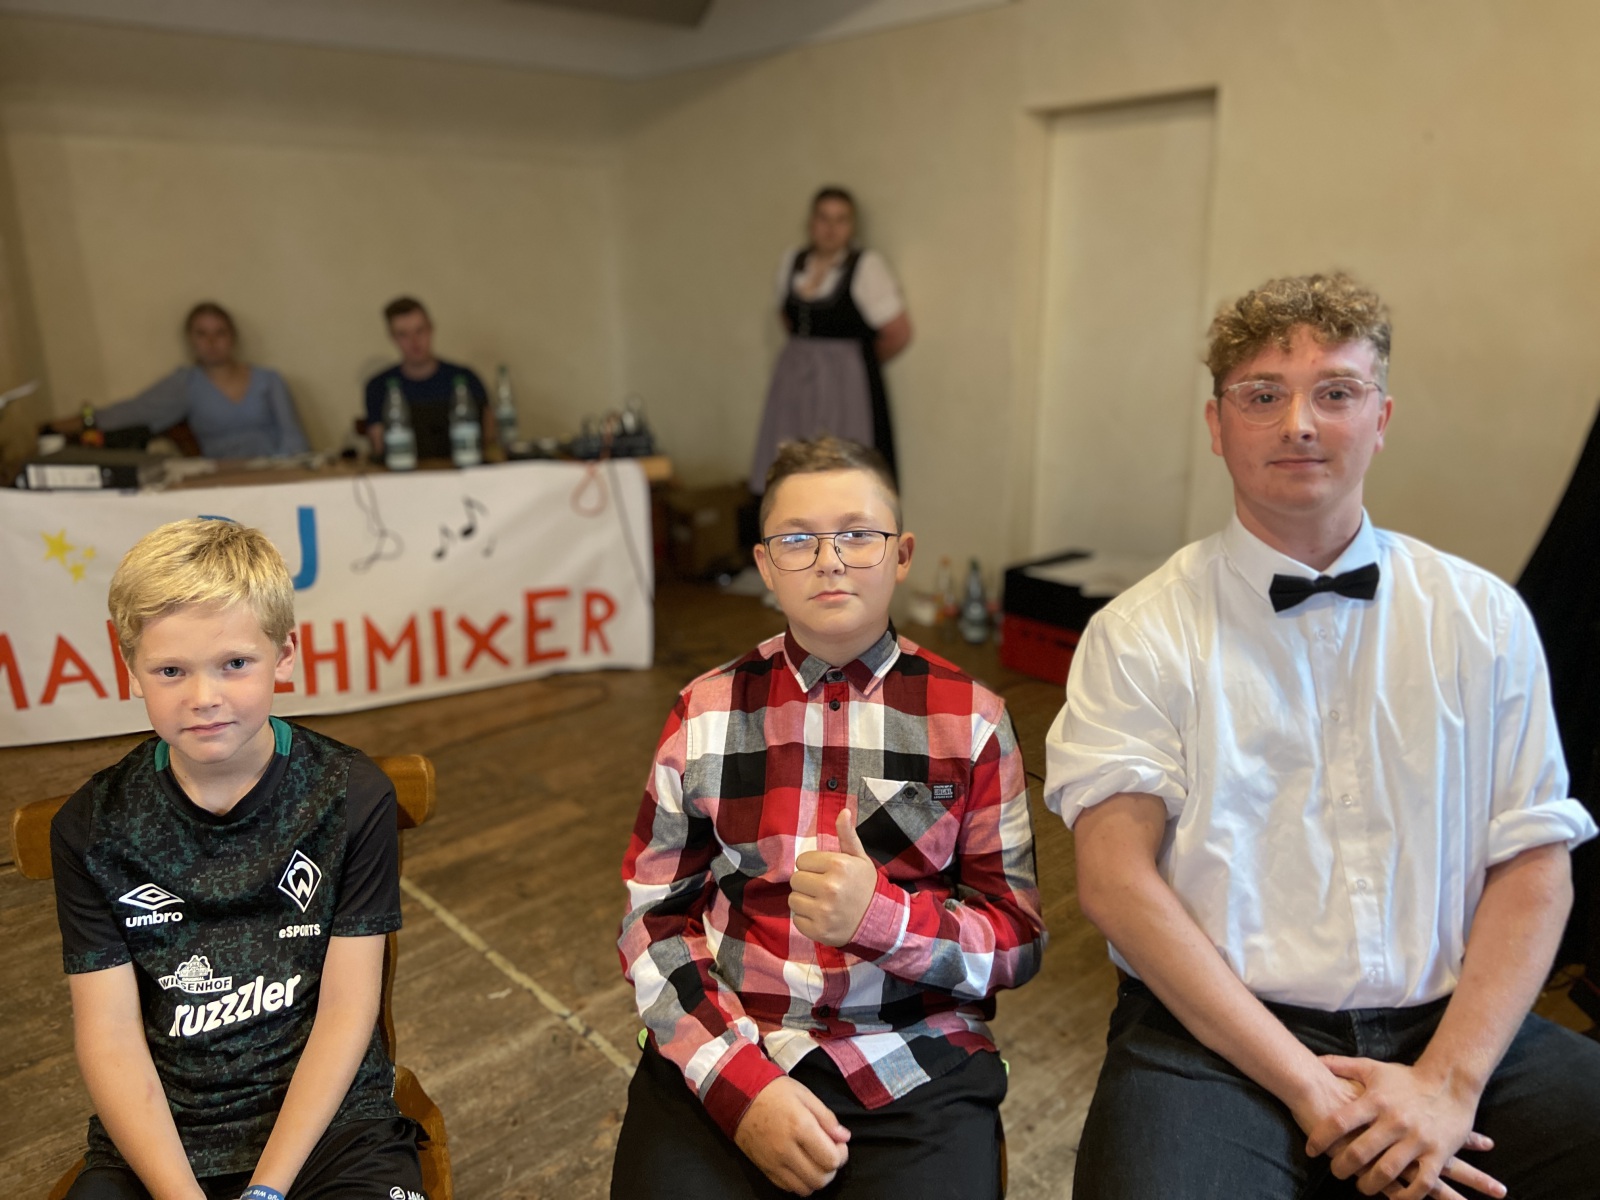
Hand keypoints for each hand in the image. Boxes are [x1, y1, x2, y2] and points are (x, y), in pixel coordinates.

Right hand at [733, 1076, 849, 1194]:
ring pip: (805, 1188)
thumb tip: (844, 1137)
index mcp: (800, 1127)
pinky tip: (800, 1165)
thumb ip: (827, 1117)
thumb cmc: (774, 1091)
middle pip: (821, 1179)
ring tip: (814, 1161)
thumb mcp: (805, 1094)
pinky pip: (788, 1188)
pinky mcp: (764, 1169)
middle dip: (831, 1168)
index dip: (841, 1154)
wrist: (738, 1096)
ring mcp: (774, 1162)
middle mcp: (787, 1150)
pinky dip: (799, 1182)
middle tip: (828, 1152)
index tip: (838, 1143)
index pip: (831, 1159)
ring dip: (816, 1178)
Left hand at [789, 810, 878, 946]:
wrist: (880, 920)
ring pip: (793, 900)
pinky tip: (821, 917)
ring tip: (821, 902)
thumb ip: (847, 835)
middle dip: (807, 883)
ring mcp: (823, 911)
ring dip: (804, 901)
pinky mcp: (818, 930)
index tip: (825, 873)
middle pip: (795, 880)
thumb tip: (843, 810)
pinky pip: (796, 920)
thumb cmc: (866, 886)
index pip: (802, 860)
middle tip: (822, 889)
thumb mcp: (859, 858)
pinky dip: (806, 919)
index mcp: (838, 865)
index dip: (812, 866)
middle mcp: (829, 887)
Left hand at [1306, 1056, 1504, 1199]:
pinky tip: (1395, 1197)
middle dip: (1342, 1167)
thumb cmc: (1407, 1078)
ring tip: (1362, 1186)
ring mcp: (1417, 1139)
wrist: (1451, 1082)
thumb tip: (1316, 1060)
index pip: (1339, 1122)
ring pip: (1387, 1170)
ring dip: (1370, 1184)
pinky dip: (1407, 1195)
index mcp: (1375, 1101)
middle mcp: (1394, 1121)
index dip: (1320, 1138)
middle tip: (1336, 1172)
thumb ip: (1343, 1065)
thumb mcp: (1373, 1068)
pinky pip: (1422, 1182)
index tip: (1311, 1149)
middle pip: (1360, 1152)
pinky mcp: (1438, 1154)